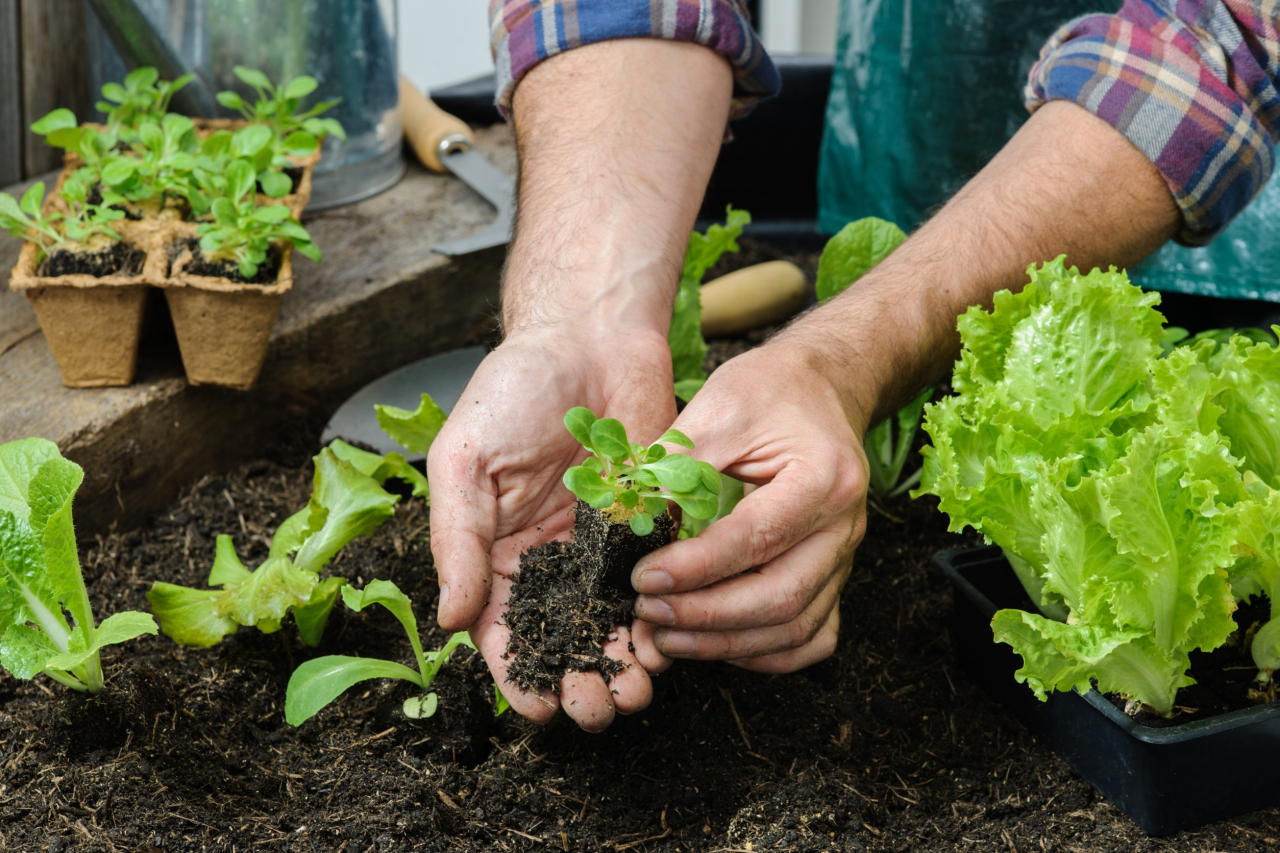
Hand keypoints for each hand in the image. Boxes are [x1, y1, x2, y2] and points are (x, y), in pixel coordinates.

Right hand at [427, 325, 676, 729]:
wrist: (591, 334)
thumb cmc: (514, 387)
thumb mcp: (466, 461)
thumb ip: (458, 541)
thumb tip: (452, 620)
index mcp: (495, 550)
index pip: (501, 630)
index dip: (516, 675)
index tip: (537, 710)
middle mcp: (549, 559)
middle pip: (561, 639)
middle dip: (576, 683)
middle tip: (596, 711)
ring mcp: (601, 547)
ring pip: (611, 625)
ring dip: (621, 665)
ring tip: (634, 695)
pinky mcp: (649, 527)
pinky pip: (655, 585)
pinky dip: (660, 620)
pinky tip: (667, 646)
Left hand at [629, 340, 868, 672]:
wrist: (822, 386)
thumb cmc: (770, 390)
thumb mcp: (719, 408)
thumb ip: (676, 466)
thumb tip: (628, 522)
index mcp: (821, 477)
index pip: (755, 539)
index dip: (695, 567)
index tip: (643, 578)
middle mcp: (843, 525)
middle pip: (781, 597)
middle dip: (707, 617)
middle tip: (648, 613)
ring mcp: (845, 555)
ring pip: (796, 627)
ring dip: (727, 643)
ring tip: (667, 637)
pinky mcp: (836, 574)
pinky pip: (814, 635)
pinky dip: (768, 654)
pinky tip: (718, 645)